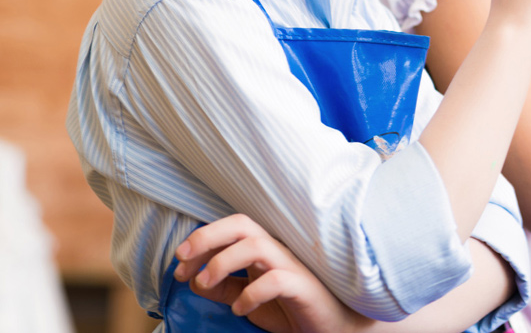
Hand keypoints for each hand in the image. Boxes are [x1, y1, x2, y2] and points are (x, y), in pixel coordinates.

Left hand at [174, 214, 357, 332]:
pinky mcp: (304, 287)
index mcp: (263, 249)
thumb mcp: (248, 298)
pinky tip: (241, 309)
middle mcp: (277, 251)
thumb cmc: (291, 308)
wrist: (333, 327)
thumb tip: (194, 279)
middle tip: (183, 260)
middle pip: (242, 224)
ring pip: (256, 245)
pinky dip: (252, 293)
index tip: (179, 265)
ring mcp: (292, 266)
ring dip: (223, 262)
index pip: (231, 228)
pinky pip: (277, 280)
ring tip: (205, 284)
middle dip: (207, 237)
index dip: (201, 240)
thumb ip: (224, 287)